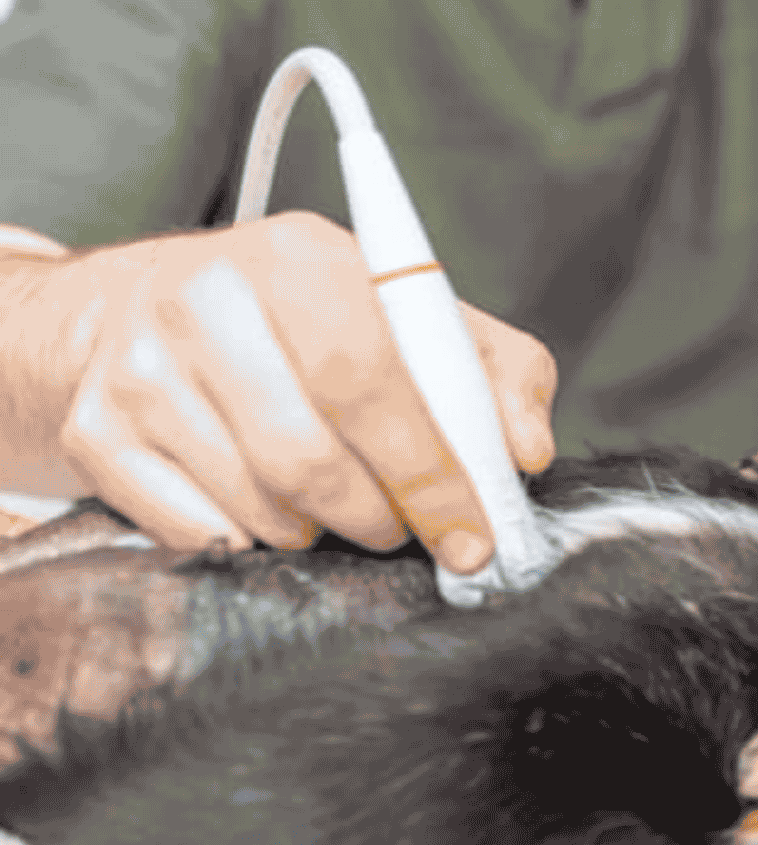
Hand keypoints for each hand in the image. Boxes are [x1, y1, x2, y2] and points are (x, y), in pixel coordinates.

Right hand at [15, 212, 554, 571]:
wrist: (141, 308)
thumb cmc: (302, 320)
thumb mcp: (407, 317)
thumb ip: (494, 372)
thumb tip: (526, 450)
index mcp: (298, 257)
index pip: (370, 378)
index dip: (430, 469)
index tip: (471, 529)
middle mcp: (206, 300)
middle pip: (307, 453)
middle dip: (380, 514)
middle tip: (407, 531)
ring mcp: (140, 367)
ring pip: (256, 502)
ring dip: (317, 530)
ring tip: (338, 508)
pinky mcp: (97, 429)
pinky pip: (196, 529)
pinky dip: (251, 540)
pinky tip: (267, 511)